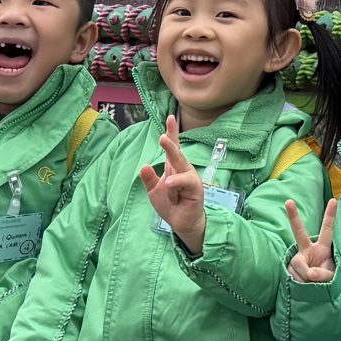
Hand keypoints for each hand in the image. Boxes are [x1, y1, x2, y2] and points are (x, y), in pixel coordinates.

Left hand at [139, 115, 206, 254]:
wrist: (181, 223)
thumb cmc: (170, 204)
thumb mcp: (154, 191)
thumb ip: (149, 179)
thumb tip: (144, 166)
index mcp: (173, 167)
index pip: (172, 147)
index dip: (172, 132)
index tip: (170, 117)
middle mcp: (183, 169)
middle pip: (177, 153)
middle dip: (171, 143)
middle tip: (163, 136)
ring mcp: (190, 177)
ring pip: (179, 167)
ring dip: (171, 176)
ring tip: (166, 185)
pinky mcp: (196, 188)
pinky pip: (184, 181)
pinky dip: (175, 183)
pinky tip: (170, 185)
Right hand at [284, 197, 338, 283]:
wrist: (311, 294)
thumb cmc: (325, 282)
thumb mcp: (331, 277)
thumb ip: (323, 274)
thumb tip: (310, 273)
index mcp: (322, 248)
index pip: (327, 230)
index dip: (330, 216)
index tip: (333, 200)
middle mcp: (307, 250)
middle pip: (299, 232)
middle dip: (293, 217)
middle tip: (289, 201)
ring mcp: (297, 259)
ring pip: (301, 267)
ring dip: (309, 279)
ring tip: (312, 284)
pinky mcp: (289, 269)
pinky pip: (295, 277)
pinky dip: (302, 285)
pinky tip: (303, 286)